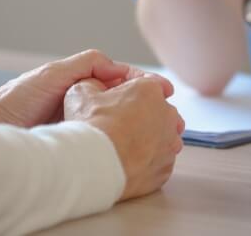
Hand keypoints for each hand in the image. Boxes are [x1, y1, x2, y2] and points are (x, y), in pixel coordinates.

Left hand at [0, 50, 169, 126]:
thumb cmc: (18, 97)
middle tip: (172, 116)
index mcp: (82, 81)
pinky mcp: (77, 141)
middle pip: (125, 100)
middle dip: (150, 106)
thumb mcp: (55, 73)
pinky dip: (123, 139)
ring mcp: (82, 121)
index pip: (122, 79)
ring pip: (119, 119)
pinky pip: (106, 137)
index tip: (164, 90)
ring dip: (142, 123)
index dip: (145, 83)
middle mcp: (84, 101)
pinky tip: (136, 143)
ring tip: (162, 131)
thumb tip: (118, 67)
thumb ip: (86, 64)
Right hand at [64, 75, 184, 200]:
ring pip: (164, 137)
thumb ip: (95, 84)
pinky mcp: (166, 167)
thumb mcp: (81, 92)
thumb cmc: (90, 127)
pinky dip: (148, 161)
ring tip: (125, 146)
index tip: (124, 100)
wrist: (93, 166)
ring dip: (150, 139)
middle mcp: (167, 114)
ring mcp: (170, 142)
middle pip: (159, 110)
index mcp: (150, 90)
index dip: (136, 91)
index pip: (152, 83)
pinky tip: (129, 162)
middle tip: (121, 125)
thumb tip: (95, 88)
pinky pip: (160, 160)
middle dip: (145, 115)